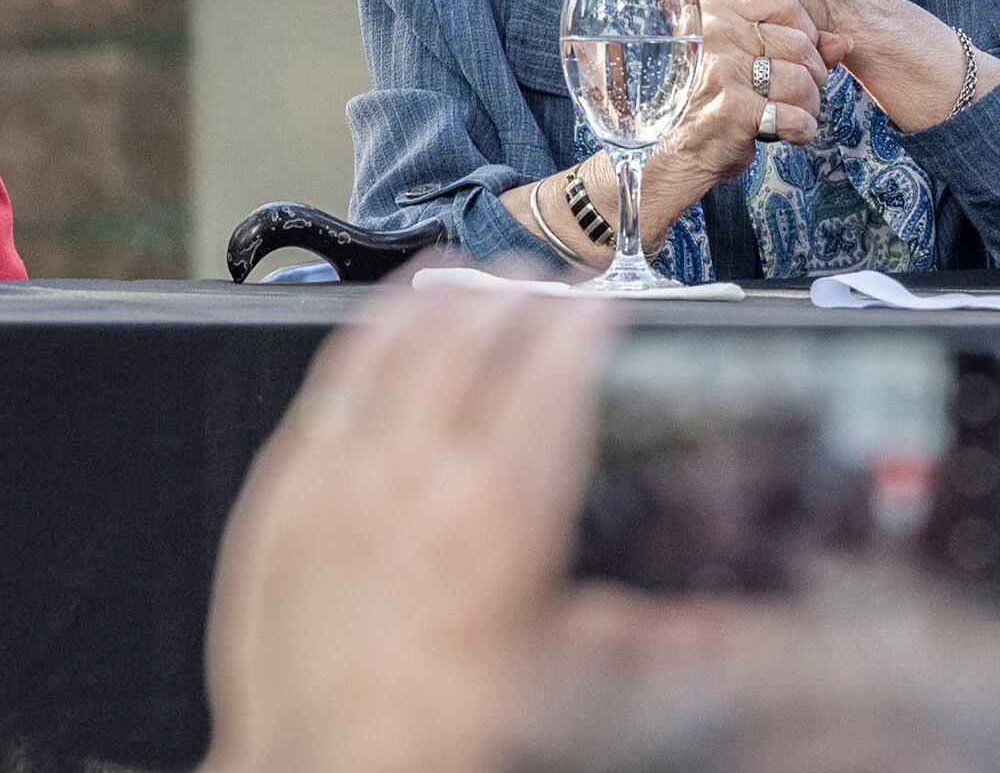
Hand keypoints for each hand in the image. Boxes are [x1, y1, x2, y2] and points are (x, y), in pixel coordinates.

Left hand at [203, 280, 614, 772]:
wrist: (324, 772)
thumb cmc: (433, 735)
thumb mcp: (560, 684)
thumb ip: (641, 638)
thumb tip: (714, 637)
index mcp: (501, 514)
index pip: (553, 373)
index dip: (582, 321)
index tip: (600, 301)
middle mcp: (422, 476)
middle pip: (476, 340)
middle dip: (518, 294)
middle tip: (544, 281)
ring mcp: (344, 474)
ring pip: (397, 346)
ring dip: (440, 299)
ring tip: (467, 276)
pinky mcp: (285, 489)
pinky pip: (330, 383)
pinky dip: (365, 337)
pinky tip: (381, 325)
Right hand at [646, 0, 842, 219]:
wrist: (669, 153)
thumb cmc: (708, 105)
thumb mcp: (744, 64)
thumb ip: (793, 47)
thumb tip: (845, 42)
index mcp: (718, 13)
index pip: (786, 4)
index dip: (809, 34)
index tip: (803, 59)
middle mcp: (718, 34)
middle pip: (799, 44)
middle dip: (813, 76)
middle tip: (800, 97)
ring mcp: (724, 69)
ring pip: (801, 80)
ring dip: (809, 106)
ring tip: (794, 117)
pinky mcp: (733, 108)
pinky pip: (794, 116)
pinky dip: (802, 130)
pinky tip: (790, 133)